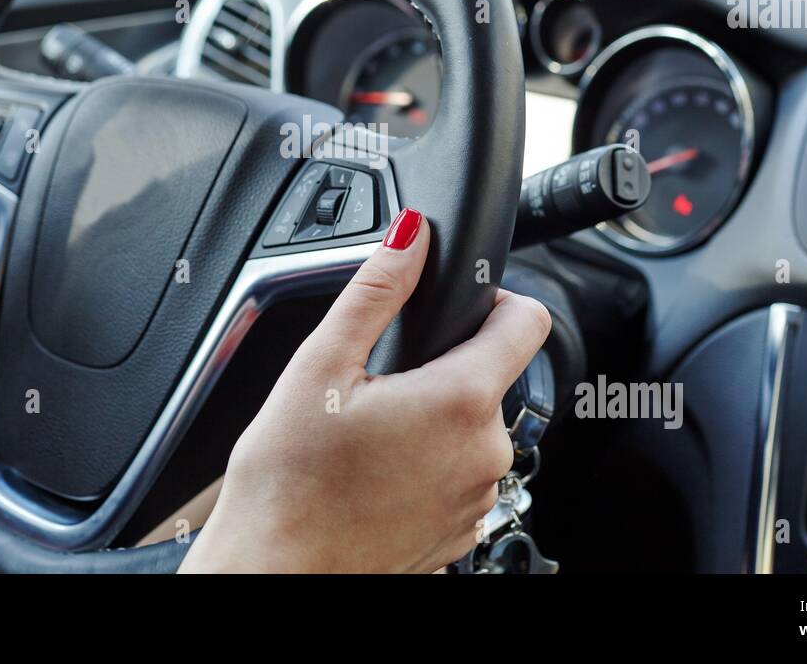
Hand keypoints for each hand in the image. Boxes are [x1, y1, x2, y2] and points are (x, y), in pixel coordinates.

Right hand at [179, 208, 552, 573]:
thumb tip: (411, 236)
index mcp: (461, 400)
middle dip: (444, 366)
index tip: (452, 308)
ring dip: (435, 418)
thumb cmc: (289, 480)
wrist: (278, 571)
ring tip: (370, 432)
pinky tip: (378, 470)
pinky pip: (462, 474)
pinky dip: (430, 463)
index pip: (528, 320)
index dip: (493, 299)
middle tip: (378, 382)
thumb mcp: (321, 364)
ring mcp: (478, 497)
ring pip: (474, 427)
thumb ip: (376, 291)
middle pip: (492, 375)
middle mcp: (486, 452)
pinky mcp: (462, 531)